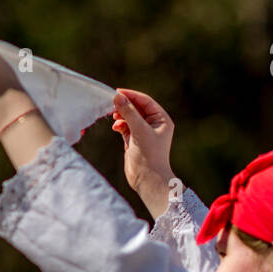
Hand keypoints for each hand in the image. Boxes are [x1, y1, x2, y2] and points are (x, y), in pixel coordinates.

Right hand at [111, 88, 175, 217]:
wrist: (147, 179)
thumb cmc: (149, 155)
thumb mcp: (140, 130)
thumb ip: (129, 112)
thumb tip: (118, 97)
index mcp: (161, 120)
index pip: (145, 101)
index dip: (131, 95)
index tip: (117, 92)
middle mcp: (153, 125)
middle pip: (137, 108)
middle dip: (125, 105)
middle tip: (111, 103)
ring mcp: (143, 133)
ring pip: (130, 117)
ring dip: (121, 115)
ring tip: (113, 116)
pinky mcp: (134, 140)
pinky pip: (125, 127)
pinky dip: (119, 125)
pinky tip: (115, 127)